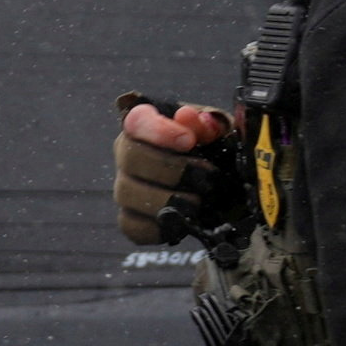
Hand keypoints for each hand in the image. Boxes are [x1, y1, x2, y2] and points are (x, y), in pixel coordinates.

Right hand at [116, 100, 239, 244]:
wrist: (218, 180)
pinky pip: (130, 225)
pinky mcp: (130, 217)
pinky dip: (156, 228)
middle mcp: (128, 153)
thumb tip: (187, 117)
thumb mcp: (219, 131)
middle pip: (130, 157)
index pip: (136, 120)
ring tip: (196, 202)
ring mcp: (126, 187)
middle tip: (202, 176)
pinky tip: (179, 222)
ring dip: (166, 200)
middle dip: (169, 169)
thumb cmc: (213, 149)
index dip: (159, 131)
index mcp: (146, 124)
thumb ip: (207, 122)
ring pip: (127, 193)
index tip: (188, 141)